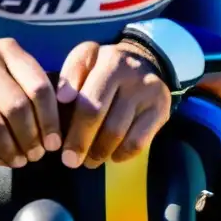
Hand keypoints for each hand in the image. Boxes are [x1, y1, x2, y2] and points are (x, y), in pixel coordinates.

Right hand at [0, 38, 60, 167]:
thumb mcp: (15, 71)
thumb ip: (37, 88)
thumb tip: (63, 124)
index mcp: (6, 50)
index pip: (38, 87)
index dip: (50, 119)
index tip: (54, 143)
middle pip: (17, 108)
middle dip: (31, 138)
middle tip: (37, 155)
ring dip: (12, 150)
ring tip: (21, 160)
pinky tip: (0, 159)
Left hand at [56, 41, 171, 169]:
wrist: (142, 62)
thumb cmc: (104, 67)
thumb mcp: (85, 59)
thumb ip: (70, 73)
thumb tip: (63, 97)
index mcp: (109, 61)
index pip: (88, 101)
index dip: (73, 128)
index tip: (58, 147)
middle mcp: (132, 74)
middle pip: (101, 118)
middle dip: (82, 144)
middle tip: (71, 161)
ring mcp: (149, 92)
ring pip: (118, 133)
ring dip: (100, 152)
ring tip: (90, 159)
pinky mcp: (161, 108)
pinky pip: (139, 142)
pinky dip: (122, 154)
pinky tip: (113, 155)